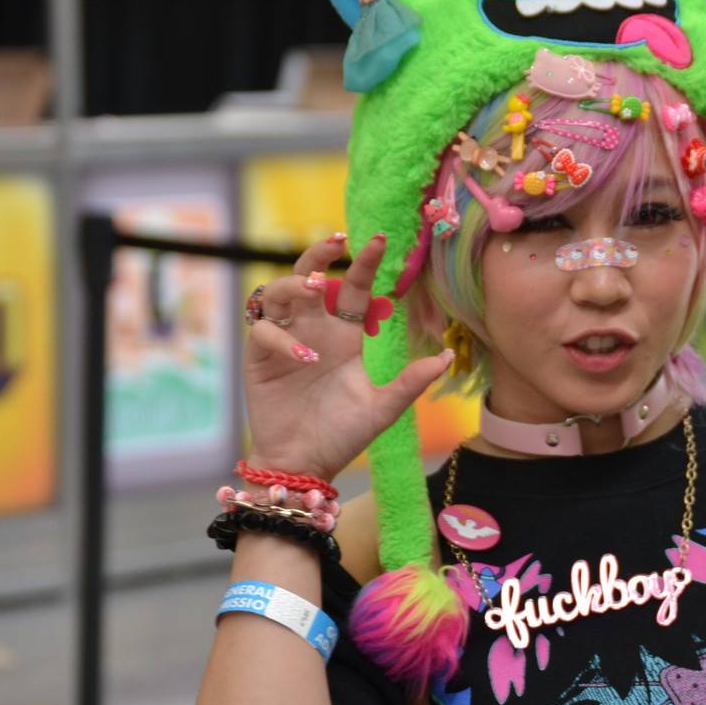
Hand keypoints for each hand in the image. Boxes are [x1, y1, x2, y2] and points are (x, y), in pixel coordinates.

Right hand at [242, 233, 452, 480]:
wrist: (305, 464)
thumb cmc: (343, 434)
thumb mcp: (383, 407)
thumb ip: (411, 381)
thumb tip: (447, 356)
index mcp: (345, 335)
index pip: (354, 289)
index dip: (365, 264)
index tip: (381, 240)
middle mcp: (314, 330)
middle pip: (310, 276)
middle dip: (320, 254)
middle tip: (338, 241)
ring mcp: (284, 340)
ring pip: (278, 292)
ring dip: (294, 284)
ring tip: (315, 290)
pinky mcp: (258, 359)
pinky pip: (262, 331)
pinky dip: (281, 337)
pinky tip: (304, 355)